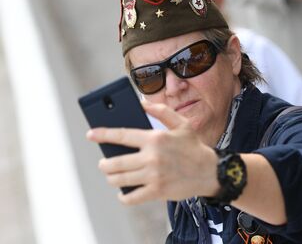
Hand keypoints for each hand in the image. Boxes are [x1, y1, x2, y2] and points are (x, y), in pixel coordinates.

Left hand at [86, 101, 218, 204]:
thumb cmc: (194, 147)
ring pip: (120, 179)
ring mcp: (153, 176)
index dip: (103, 134)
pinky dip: (123, 196)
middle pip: (115, 162)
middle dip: (105, 164)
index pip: (122, 135)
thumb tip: (141, 103)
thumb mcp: (183, 124)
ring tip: (113, 176)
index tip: (91, 134)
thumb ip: (162, 112)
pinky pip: (131, 197)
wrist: (210, 171)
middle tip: (104, 163)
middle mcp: (152, 157)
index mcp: (155, 138)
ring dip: (112, 178)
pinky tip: (123, 192)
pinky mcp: (157, 192)